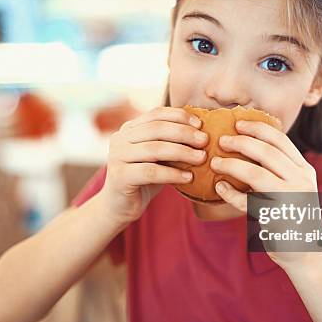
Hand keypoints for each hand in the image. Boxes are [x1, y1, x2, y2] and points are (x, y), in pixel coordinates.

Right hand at [100, 107, 208, 226]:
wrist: (120, 207)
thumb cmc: (144, 180)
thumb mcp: (158, 157)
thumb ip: (170, 143)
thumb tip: (202, 132)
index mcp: (129, 129)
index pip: (156, 114)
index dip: (179, 116)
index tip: (201, 124)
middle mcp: (120, 139)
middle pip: (156, 129)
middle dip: (184, 133)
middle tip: (204, 141)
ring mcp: (117, 157)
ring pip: (154, 149)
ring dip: (182, 152)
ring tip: (201, 158)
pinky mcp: (119, 176)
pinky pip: (150, 172)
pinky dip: (172, 173)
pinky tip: (189, 177)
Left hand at [209, 120, 321, 266]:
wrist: (308, 253)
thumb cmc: (293, 216)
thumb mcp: (294, 187)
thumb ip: (278, 169)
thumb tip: (247, 145)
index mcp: (304, 170)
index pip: (280, 140)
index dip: (257, 128)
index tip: (237, 123)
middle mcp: (301, 181)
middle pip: (267, 152)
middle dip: (241, 142)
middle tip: (221, 141)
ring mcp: (290, 200)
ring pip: (256, 174)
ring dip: (231, 165)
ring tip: (215, 163)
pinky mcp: (276, 220)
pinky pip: (247, 202)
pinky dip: (230, 194)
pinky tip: (219, 188)